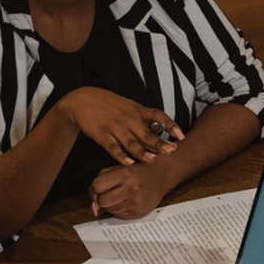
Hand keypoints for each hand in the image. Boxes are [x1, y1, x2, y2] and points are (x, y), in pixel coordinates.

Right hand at [58, 87, 183, 165]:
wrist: (82, 100)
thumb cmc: (111, 105)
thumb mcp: (130, 107)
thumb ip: (144, 119)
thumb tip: (162, 131)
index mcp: (138, 111)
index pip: (158, 115)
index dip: (170, 124)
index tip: (180, 134)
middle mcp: (128, 119)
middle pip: (146, 133)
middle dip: (159, 143)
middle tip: (171, 150)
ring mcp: (115, 127)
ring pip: (131, 142)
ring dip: (142, 152)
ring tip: (152, 159)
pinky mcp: (102, 135)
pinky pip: (112, 147)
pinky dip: (120, 156)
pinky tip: (129, 163)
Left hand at [91, 163, 170, 218]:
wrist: (161, 176)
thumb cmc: (136, 172)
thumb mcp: (118, 168)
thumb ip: (100, 180)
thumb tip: (93, 206)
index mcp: (125, 174)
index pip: (97, 186)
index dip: (97, 187)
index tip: (103, 186)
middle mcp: (131, 188)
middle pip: (102, 201)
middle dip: (103, 198)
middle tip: (111, 192)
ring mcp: (136, 202)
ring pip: (110, 210)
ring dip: (112, 205)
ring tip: (122, 196)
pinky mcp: (140, 212)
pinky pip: (119, 216)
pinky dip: (120, 210)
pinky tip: (128, 202)